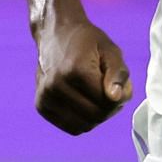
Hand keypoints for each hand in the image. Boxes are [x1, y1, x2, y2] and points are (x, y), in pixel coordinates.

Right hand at [34, 17, 130, 134]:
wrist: (55, 34)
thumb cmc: (87, 42)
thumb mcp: (110, 50)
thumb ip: (118, 73)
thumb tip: (116, 97)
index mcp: (75, 70)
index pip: (106, 103)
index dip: (120, 98)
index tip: (120, 86)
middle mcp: (56, 85)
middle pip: (95, 116)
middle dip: (109, 108)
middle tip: (111, 93)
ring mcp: (45, 97)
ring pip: (84, 126)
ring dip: (97, 116)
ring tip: (98, 97)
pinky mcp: (41, 105)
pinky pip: (71, 127)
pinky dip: (83, 120)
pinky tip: (85, 103)